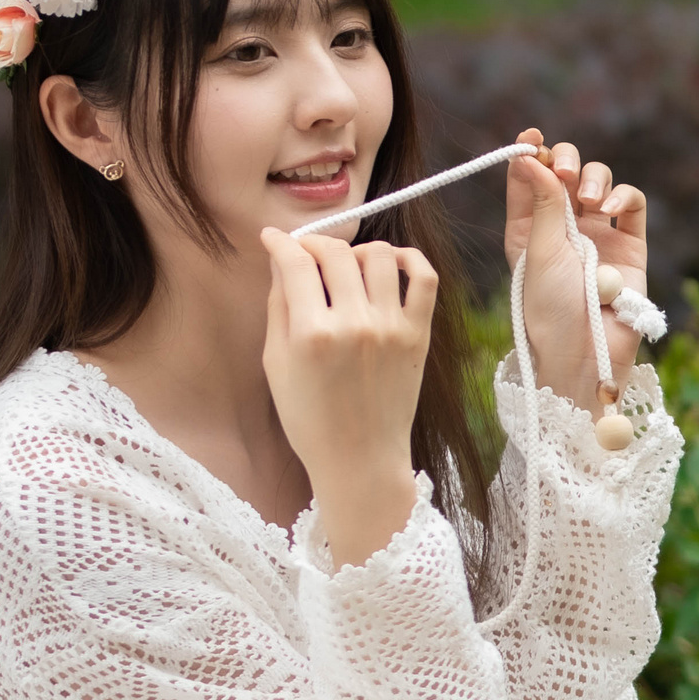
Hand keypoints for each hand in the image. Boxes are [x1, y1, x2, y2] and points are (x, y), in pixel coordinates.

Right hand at [259, 229, 436, 565]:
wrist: (360, 459)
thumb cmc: (310, 419)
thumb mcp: (276, 364)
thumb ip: (279, 307)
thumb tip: (281, 262)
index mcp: (311, 334)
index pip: (295, 263)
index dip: (281, 242)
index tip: (274, 240)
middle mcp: (354, 324)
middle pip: (335, 253)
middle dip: (315, 244)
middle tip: (307, 254)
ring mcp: (391, 328)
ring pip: (379, 255)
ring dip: (358, 251)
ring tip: (347, 266)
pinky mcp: (418, 335)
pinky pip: (424, 278)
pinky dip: (409, 259)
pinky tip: (391, 263)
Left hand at [506, 129, 649, 413]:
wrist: (586, 351)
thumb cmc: (550, 307)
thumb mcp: (538, 248)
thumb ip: (541, 200)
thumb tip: (529, 154)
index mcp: (528, 227)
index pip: (530, 177)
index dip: (530, 151)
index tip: (531, 137)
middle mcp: (563, 226)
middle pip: (567, 171)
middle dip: (566, 161)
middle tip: (564, 173)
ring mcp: (599, 233)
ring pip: (600, 181)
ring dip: (594, 178)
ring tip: (587, 200)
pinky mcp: (630, 243)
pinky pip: (631, 204)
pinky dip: (622, 196)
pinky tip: (608, 209)